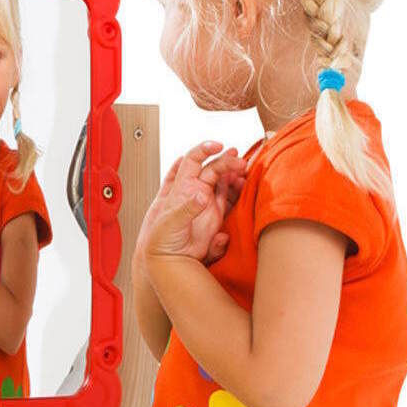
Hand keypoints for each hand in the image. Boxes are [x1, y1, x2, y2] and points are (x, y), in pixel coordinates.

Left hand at [142, 142, 246, 263]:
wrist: (168, 260)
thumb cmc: (161, 241)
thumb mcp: (170, 224)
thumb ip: (186, 209)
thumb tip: (201, 195)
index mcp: (180, 189)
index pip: (191, 161)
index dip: (204, 150)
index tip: (217, 145)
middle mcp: (193, 192)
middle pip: (212, 168)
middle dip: (226, 161)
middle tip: (240, 162)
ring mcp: (205, 202)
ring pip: (222, 180)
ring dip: (234, 173)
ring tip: (244, 171)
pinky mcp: (215, 215)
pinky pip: (228, 197)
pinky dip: (237, 190)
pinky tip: (243, 186)